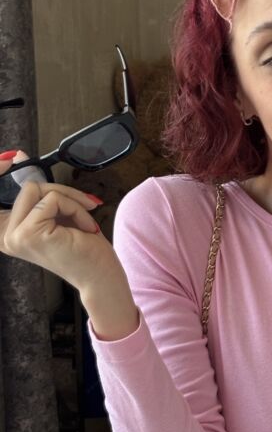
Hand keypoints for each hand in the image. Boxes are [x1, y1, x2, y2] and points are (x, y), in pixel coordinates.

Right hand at [0, 150, 119, 293]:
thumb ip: (38, 191)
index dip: (1, 169)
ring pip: (40, 190)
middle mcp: (5, 237)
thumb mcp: (57, 213)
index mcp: (8, 231)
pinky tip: (85, 229)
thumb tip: (18, 155)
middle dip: (63, 192)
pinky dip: (76, 208)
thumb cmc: (84, 247)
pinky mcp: (29, 234)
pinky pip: (54, 199)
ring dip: (72, 201)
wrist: (101, 277)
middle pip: (29, 186)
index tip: (16, 156)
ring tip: (84, 222)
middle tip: (84, 208)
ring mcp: (14, 237)